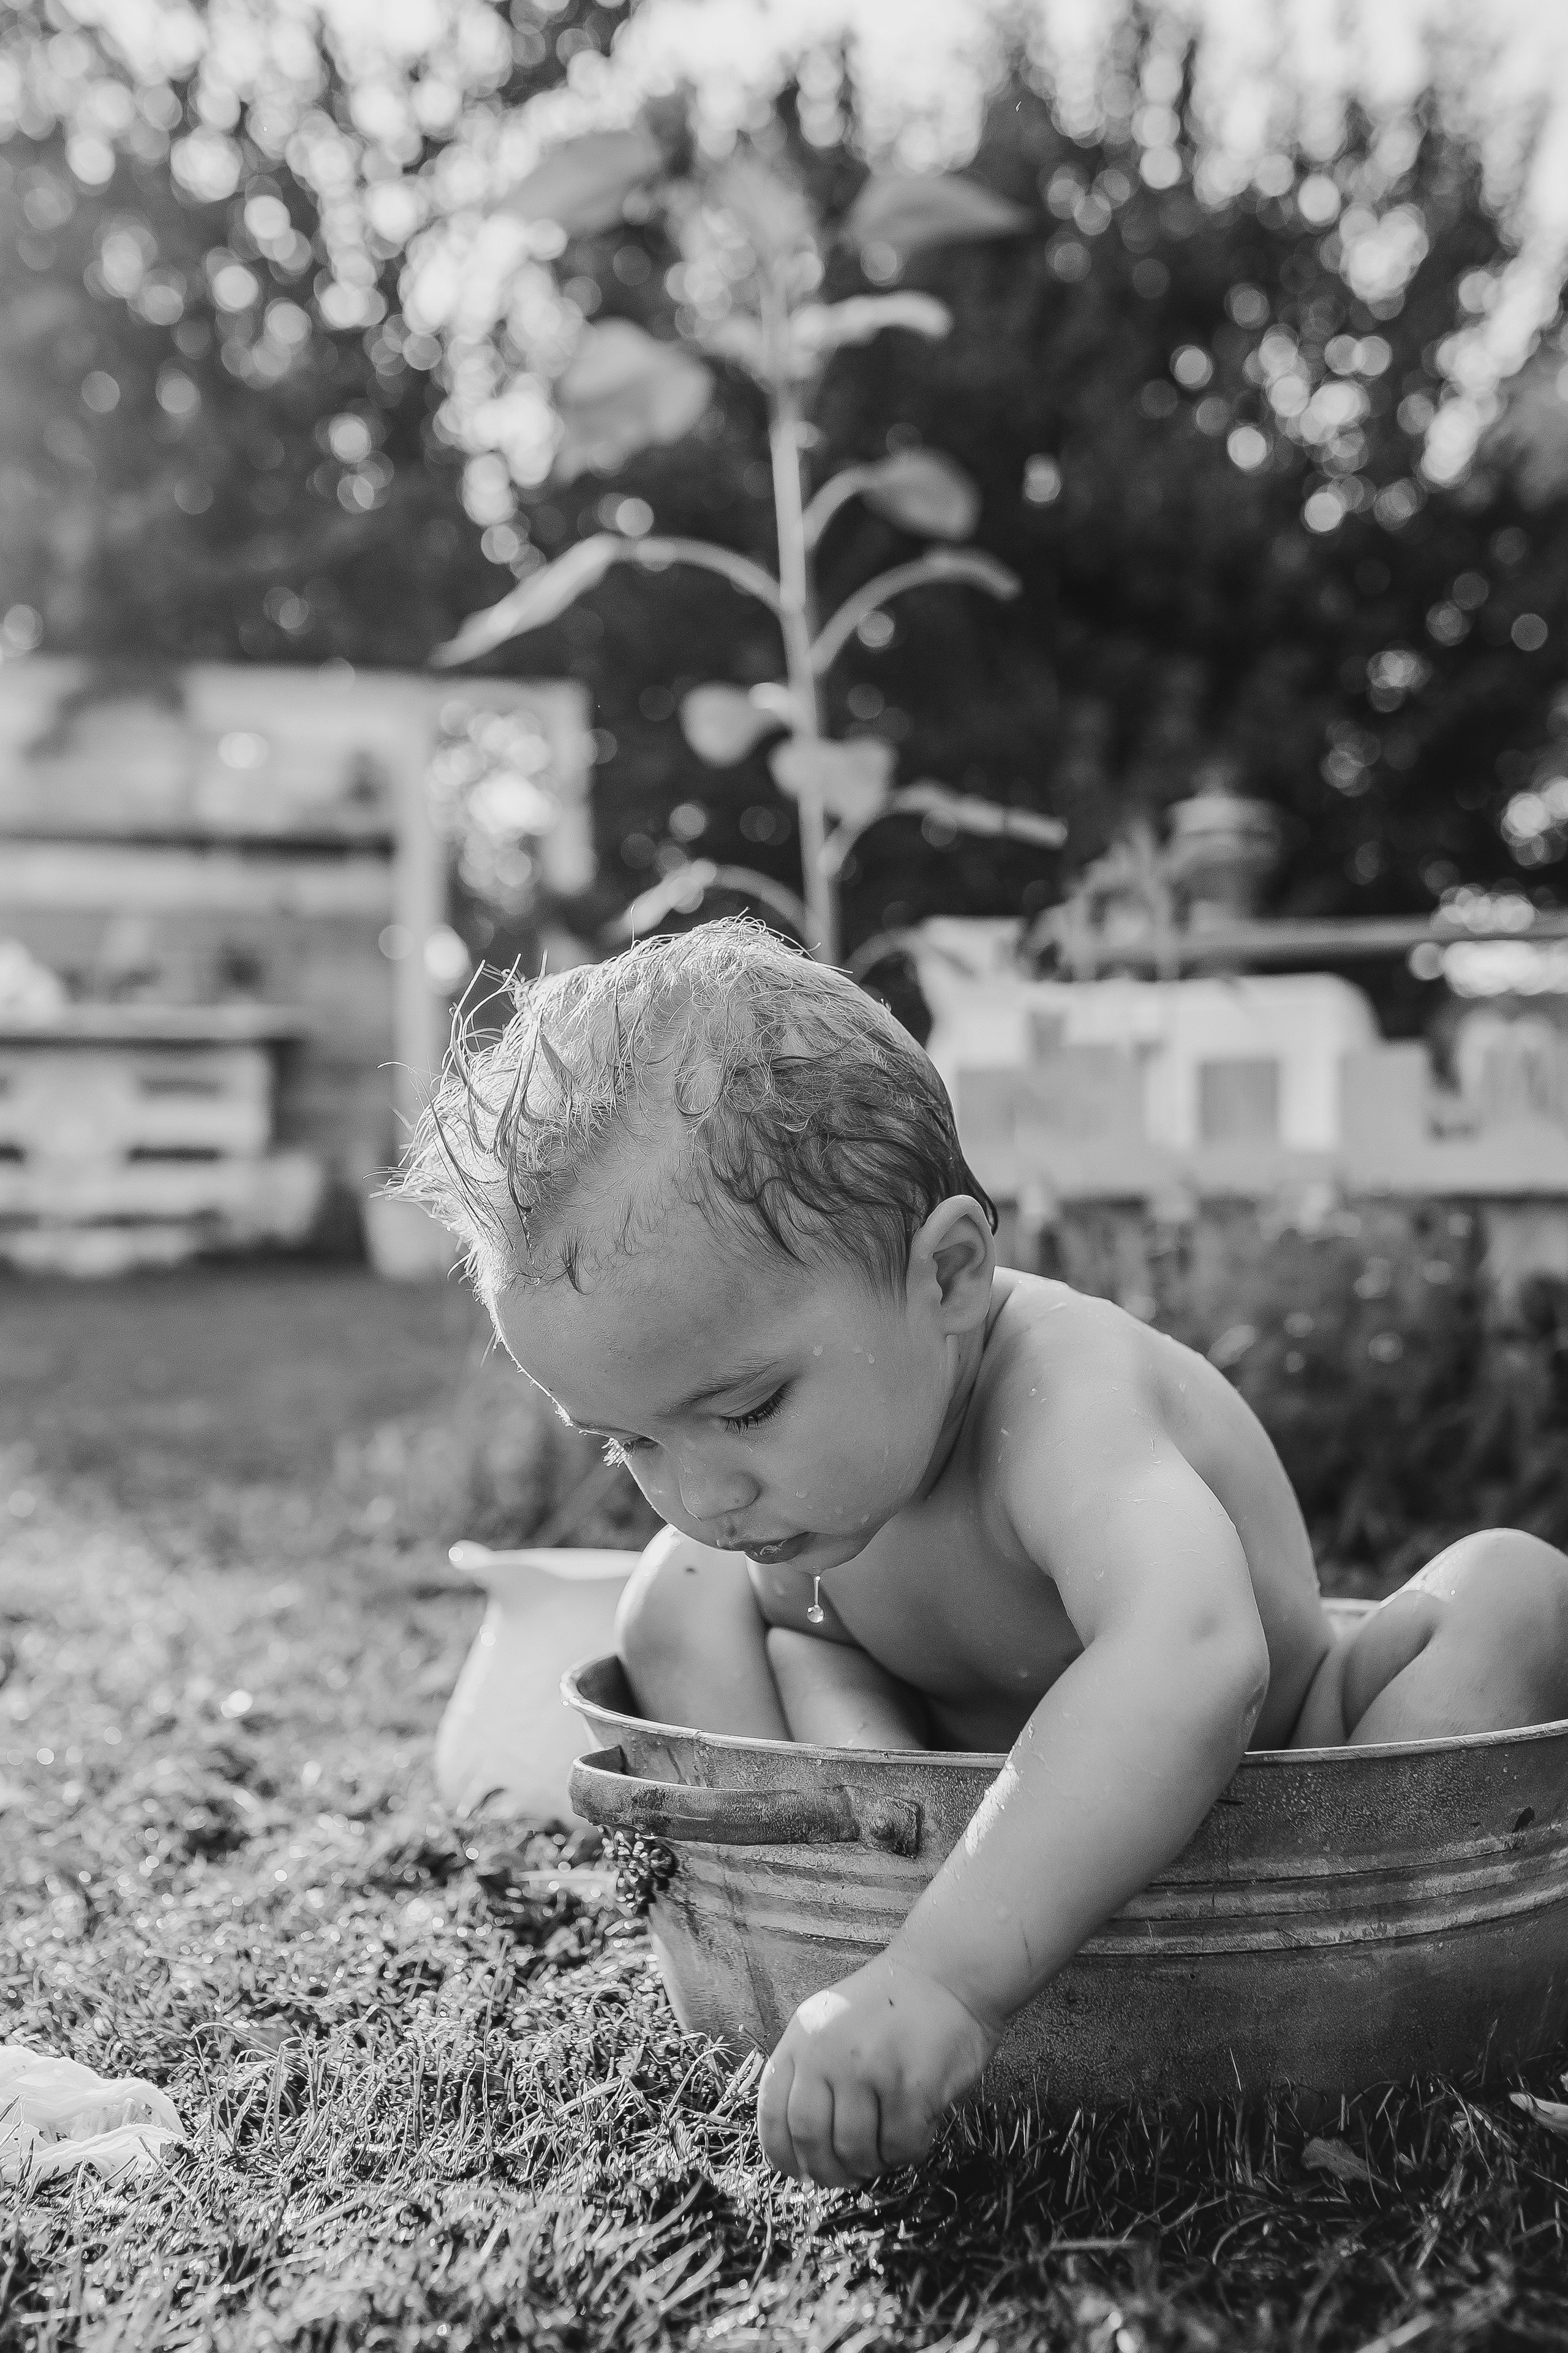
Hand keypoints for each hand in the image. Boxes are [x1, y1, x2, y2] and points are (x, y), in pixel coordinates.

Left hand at [757, 1953, 996, 2185]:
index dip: (780, 2153)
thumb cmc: (891, 2006)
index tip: (796, 2172)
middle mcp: (828, 2053)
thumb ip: (810, 2070)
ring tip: (881, 2154)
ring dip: (867, 2166)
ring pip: (853, 2150)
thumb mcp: (831, 2021)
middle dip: (824, 2171)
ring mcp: (869, 2069)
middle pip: (809, 2137)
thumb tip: (799, 2146)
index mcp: (803, 2037)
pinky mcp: (911, 2087)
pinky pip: (898, 2146)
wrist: (948, 1974)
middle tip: (844, 2178)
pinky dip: (902, 2155)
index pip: (772, 2111)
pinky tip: (912, 2135)